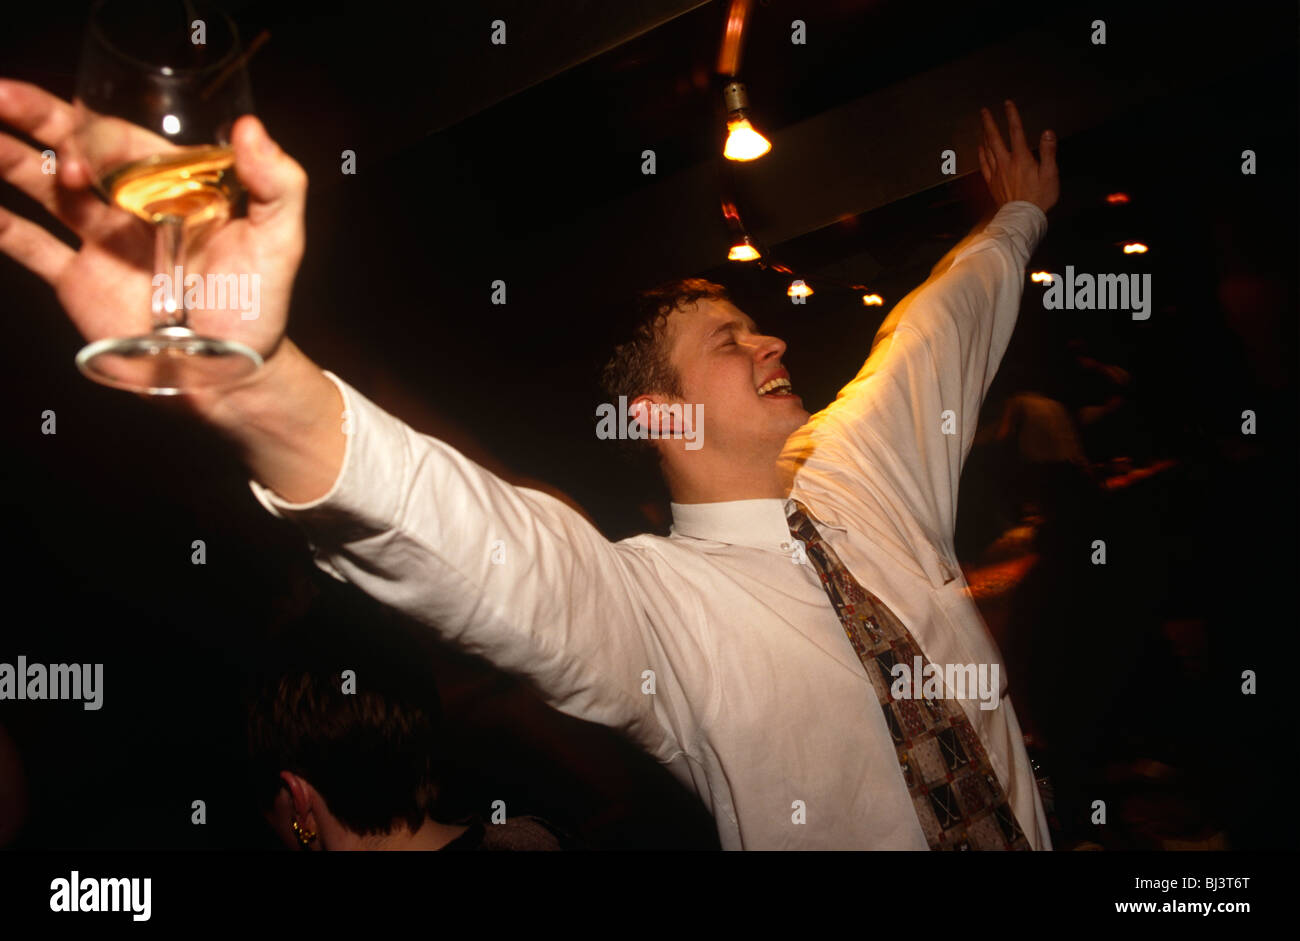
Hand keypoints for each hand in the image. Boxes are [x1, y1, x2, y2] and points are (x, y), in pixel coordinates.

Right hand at [0, 79, 307, 384]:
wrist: (229, 375)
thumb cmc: (260, 308)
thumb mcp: (281, 242)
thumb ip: (277, 184)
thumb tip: (251, 128)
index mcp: (175, 187)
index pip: (124, 143)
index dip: (95, 140)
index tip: (77, 161)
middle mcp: (133, 206)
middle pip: (76, 149)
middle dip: (37, 120)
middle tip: (0, 96)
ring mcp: (102, 242)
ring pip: (45, 187)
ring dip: (9, 159)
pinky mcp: (79, 281)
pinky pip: (29, 245)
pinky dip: (0, 225)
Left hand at [977, 99, 1057, 213]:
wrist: (1022, 218)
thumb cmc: (1040, 197)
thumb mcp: (1050, 174)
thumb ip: (1048, 152)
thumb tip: (1047, 132)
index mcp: (1021, 158)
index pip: (1016, 131)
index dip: (1012, 116)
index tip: (1007, 103)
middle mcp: (1006, 163)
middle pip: (994, 138)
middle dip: (989, 123)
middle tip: (983, 111)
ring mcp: (997, 173)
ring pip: (987, 150)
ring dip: (984, 135)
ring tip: (982, 125)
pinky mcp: (992, 183)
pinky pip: (984, 165)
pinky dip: (981, 154)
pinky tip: (980, 148)